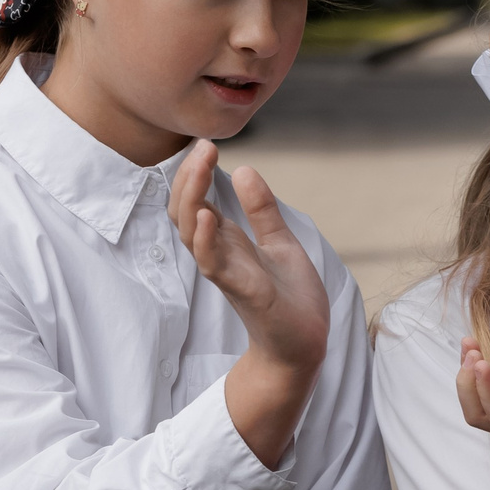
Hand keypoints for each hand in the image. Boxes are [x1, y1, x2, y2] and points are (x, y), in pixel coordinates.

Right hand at [170, 140, 330, 375]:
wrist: (304, 345)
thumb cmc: (289, 298)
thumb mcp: (280, 242)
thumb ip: (262, 210)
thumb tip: (245, 169)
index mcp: (228, 242)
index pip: (197, 201)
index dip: (196, 173)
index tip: (206, 144)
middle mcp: (220, 255)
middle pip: (185, 212)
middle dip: (189, 177)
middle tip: (202, 146)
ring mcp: (227, 273)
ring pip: (191, 234)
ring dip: (192, 199)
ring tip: (201, 167)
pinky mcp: (241, 291)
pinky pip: (212, 264)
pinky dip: (206, 240)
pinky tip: (209, 215)